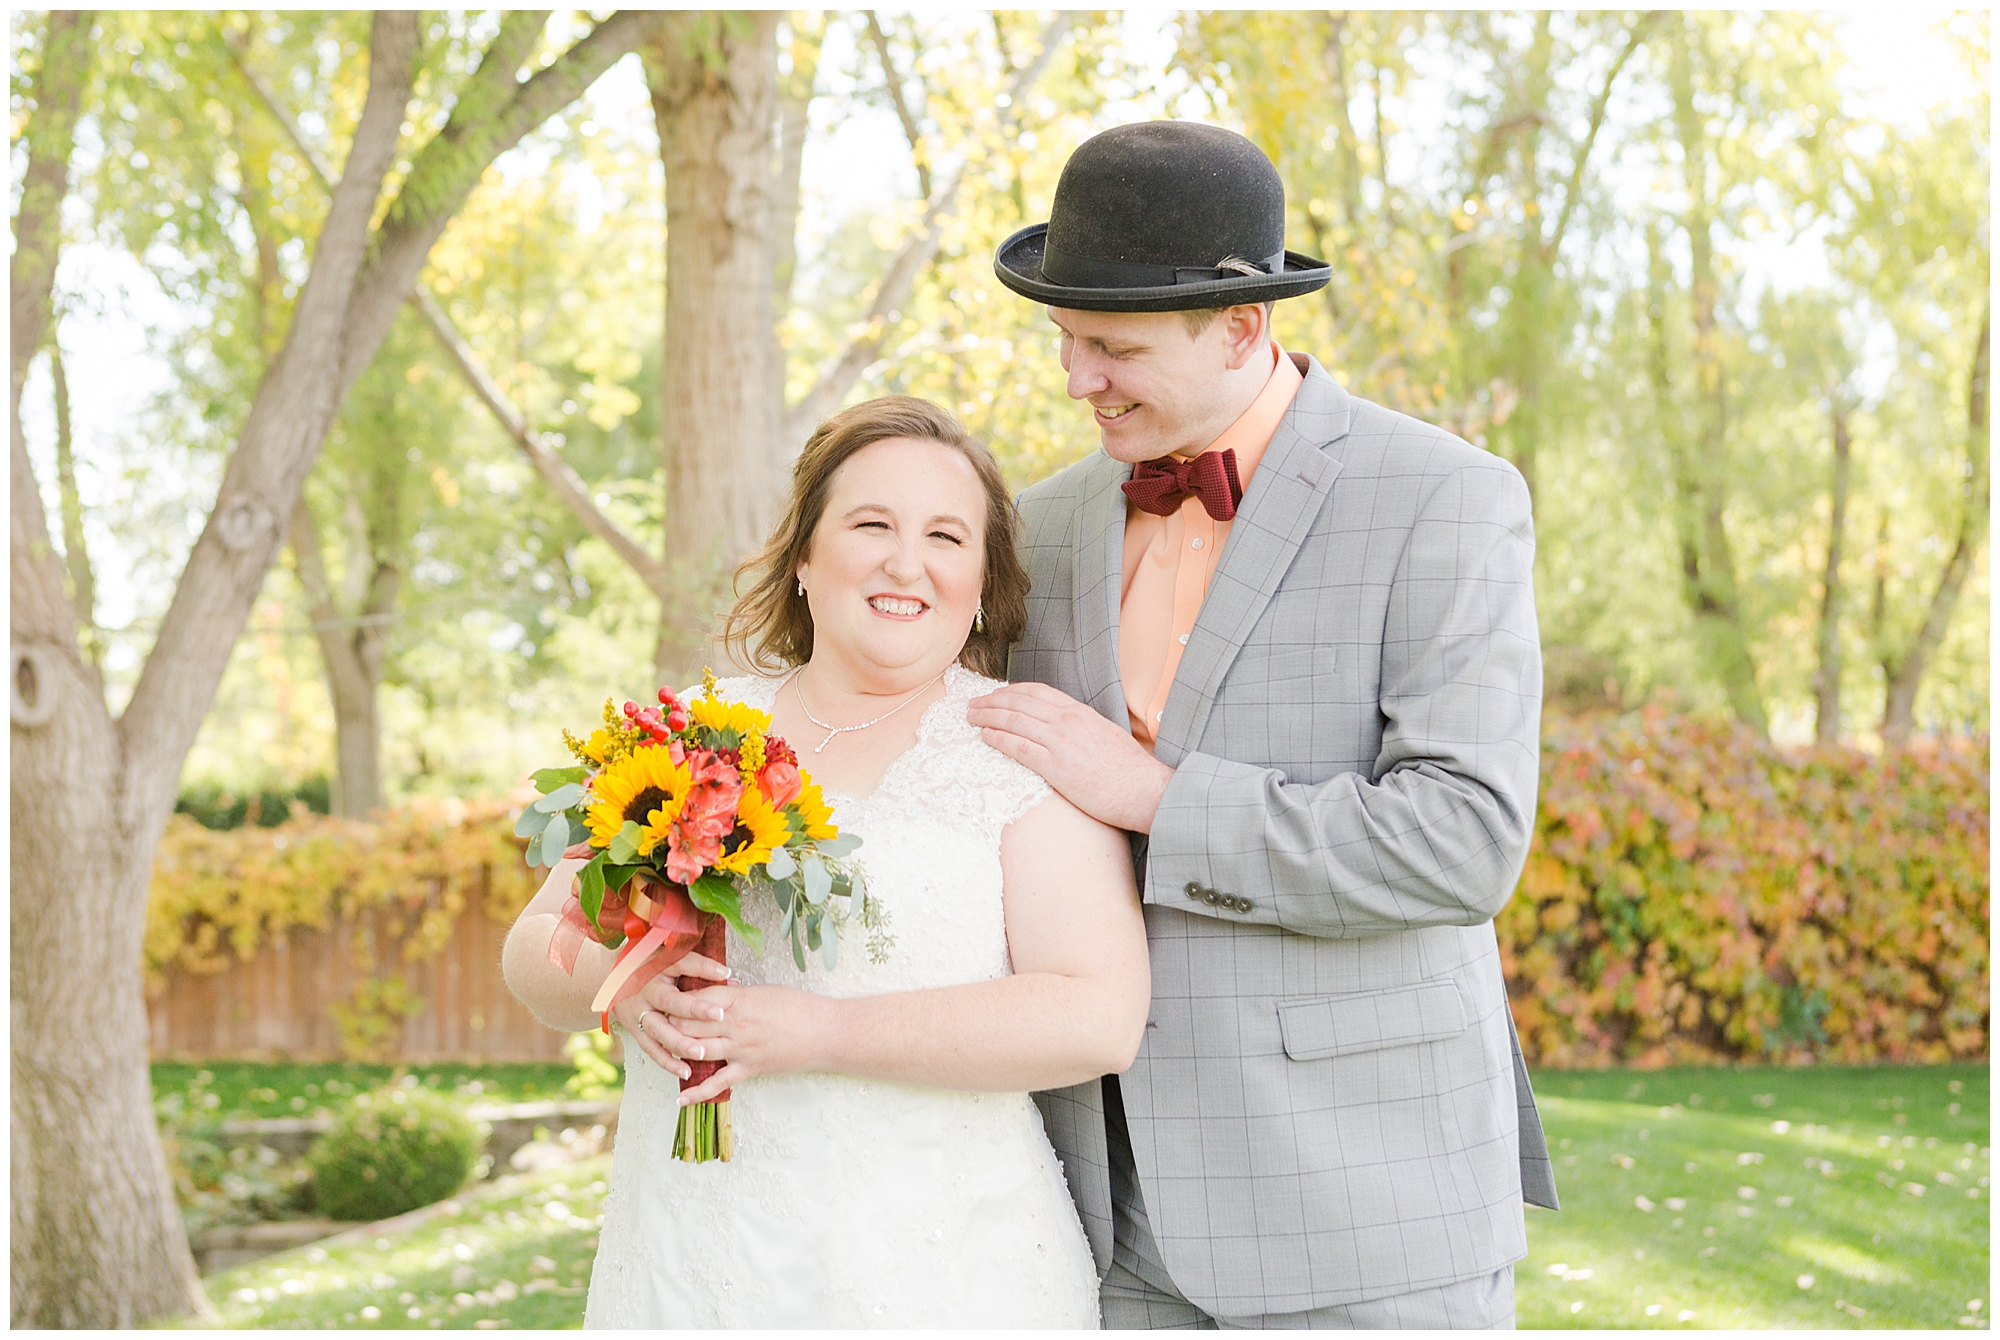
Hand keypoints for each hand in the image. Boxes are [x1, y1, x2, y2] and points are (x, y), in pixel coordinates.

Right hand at [611, 950, 730, 1080]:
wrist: (614, 982)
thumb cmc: (650, 969)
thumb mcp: (670, 960)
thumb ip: (699, 967)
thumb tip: (729, 977)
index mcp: (657, 967)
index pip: (681, 964)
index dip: (703, 968)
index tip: (724, 973)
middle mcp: (646, 990)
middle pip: (669, 1000)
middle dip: (694, 1009)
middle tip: (718, 1016)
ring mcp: (638, 1012)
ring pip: (659, 1030)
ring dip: (680, 1043)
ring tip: (701, 1052)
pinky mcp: (634, 1030)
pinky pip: (651, 1049)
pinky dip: (668, 1061)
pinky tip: (685, 1070)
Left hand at [658, 982, 834, 1104]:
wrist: (826, 1031)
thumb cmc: (800, 1006)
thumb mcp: (766, 991)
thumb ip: (739, 995)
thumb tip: (720, 995)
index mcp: (739, 1000)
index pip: (697, 999)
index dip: (678, 999)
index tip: (666, 999)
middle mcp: (735, 1025)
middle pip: (689, 1024)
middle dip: (669, 1023)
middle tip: (654, 1023)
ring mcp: (740, 1049)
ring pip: (696, 1051)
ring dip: (675, 1051)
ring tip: (659, 1051)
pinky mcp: (749, 1069)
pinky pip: (717, 1083)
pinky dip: (697, 1093)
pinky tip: (680, 1100)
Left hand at [967, 682, 1172, 832]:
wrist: (1143, 789)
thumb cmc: (1128, 769)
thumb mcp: (1105, 735)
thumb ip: (1083, 728)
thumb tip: (1067, 730)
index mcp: (1080, 712)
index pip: (1038, 692)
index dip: (1012, 691)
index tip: (997, 694)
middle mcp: (1068, 721)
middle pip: (1020, 702)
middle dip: (992, 701)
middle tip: (974, 704)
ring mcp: (1060, 742)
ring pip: (1014, 721)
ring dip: (987, 717)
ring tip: (971, 717)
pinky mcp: (1055, 766)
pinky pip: (1018, 747)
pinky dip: (997, 738)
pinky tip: (985, 736)